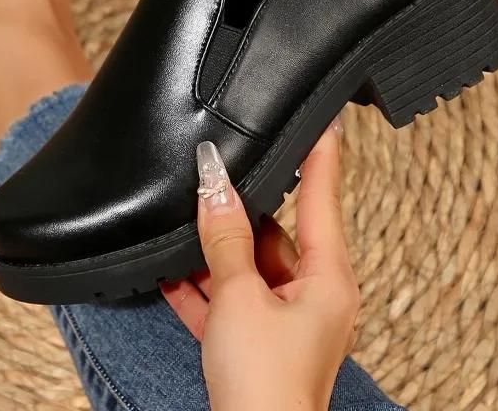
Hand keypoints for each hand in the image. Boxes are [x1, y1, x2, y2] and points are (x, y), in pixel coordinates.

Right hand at [161, 121, 358, 410]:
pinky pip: (228, 297)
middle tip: (213, 172)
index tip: (321, 114)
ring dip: (213, 249)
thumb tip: (214, 185)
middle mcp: (311, 293)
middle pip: (274, 229)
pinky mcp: (255, 339)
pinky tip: (170, 271)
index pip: (323, 194)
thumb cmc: (265, 386)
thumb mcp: (239, 297)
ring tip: (181, 220)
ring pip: (246, 263)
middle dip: (239, 207)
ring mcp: (283, 317)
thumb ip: (225, 237)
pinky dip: (202, 285)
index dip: (321, 151)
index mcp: (327, 276)